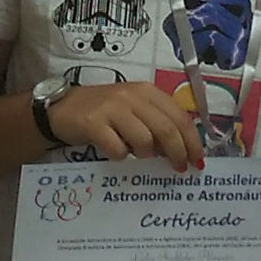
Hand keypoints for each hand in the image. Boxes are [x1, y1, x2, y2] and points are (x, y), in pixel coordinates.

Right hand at [48, 81, 209, 170]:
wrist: (63, 108)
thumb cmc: (105, 112)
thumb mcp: (134, 110)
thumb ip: (157, 122)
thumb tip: (180, 149)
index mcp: (147, 92)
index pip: (180, 116)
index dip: (192, 141)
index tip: (197, 160)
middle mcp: (132, 96)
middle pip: (166, 129)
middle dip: (177, 153)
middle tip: (179, 169)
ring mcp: (112, 108)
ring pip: (144, 140)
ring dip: (145, 154)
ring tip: (137, 154)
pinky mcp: (93, 123)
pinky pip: (117, 149)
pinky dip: (120, 156)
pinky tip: (115, 152)